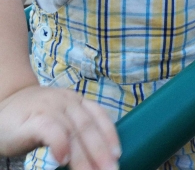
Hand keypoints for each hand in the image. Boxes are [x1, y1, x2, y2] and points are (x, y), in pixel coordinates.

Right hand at [0, 85, 120, 169]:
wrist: (3, 104)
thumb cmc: (34, 117)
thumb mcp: (60, 118)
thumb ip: (76, 130)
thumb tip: (97, 156)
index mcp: (77, 102)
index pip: (99, 116)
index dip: (110, 136)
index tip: (118, 155)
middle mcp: (68, 102)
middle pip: (89, 127)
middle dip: (101, 152)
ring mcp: (51, 108)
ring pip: (73, 131)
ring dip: (85, 156)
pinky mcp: (33, 119)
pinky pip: (51, 130)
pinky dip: (60, 144)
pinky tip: (63, 159)